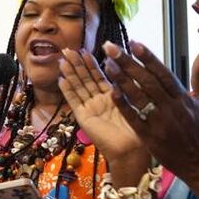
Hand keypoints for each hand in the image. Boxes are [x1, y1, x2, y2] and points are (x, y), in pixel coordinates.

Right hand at [58, 49, 144, 168]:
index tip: (84, 49)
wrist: (132, 149)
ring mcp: (90, 109)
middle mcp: (99, 102)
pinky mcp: (84, 118)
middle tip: (67, 50)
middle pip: (85, 79)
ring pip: (78, 87)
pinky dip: (67, 90)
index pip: (98, 76)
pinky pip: (74, 101)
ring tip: (62, 59)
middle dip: (76, 64)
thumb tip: (119, 66)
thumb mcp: (132, 101)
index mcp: (112, 97)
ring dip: (70, 74)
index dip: (90, 63)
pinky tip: (61, 79)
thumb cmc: (138, 128)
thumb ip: (123, 85)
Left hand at [101, 42, 198, 198]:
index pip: (163, 73)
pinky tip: (111, 92)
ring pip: (139, 97)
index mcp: (184, 98)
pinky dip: (123, 105)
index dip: (148, 57)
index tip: (133, 42)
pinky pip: (134, 119)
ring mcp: (160, 123)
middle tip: (110, 47)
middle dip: (128, 63)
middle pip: (147, 81)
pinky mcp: (150, 138)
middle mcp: (172, 108)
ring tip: (107, 65)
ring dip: (121, 80)